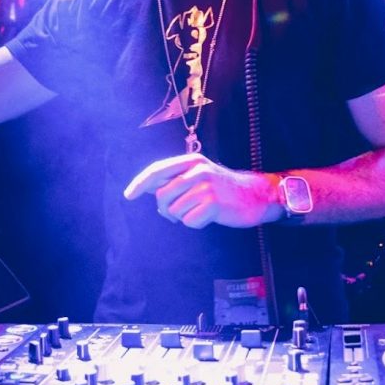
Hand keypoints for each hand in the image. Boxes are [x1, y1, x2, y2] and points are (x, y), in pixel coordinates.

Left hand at [123, 153, 281, 228]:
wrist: (255, 196)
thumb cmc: (223, 188)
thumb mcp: (200, 175)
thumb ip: (175, 178)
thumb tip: (146, 187)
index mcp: (192, 161)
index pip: (157, 170)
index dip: (140, 183)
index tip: (128, 195)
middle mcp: (198, 170)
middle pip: (162, 195)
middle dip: (165, 209)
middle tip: (178, 213)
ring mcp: (206, 187)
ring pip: (174, 210)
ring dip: (183, 216)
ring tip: (199, 211)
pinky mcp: (214, 204)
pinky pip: (189, 221)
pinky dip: (195, 223)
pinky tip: (209, 217)